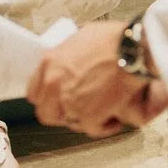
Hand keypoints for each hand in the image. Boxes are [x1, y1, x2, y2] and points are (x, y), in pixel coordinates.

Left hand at [27, 21, 167, 135]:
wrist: (133, 50)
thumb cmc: (114, 39)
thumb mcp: (82, 38)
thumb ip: (70, 55)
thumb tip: (73, 61)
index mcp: (50, 63)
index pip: (35, 92)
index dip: (47, 99)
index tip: (57, 100)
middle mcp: (54, 83)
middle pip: (47, 113)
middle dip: (63, 114)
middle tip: (80, 111)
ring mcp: (70, 101)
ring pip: (70, 123)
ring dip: (84, 120)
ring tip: (101, 113)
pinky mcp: (89, 115)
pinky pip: (92, 129)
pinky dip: (104, 127)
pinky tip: (113, 119)